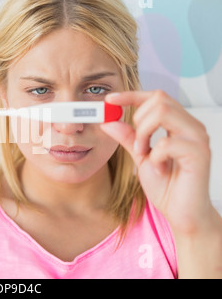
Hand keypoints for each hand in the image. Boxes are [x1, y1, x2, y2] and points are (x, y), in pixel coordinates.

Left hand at [100, 90, 212, 234]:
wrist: (182, 213)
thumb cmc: (167, 186)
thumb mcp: (141, 158)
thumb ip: (128, 138)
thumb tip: (108, 121)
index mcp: (179, 124)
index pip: (156, 97)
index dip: (131, 95)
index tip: (110, 99)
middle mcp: (191, 126)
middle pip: (159, 99)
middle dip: (138, 120)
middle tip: (138, 145)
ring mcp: (198, 138)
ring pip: (163, 113)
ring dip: (145, 134)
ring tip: (146, 155)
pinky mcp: (200, 153)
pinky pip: (167, 143)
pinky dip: (155, 156)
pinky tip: (160, 169)